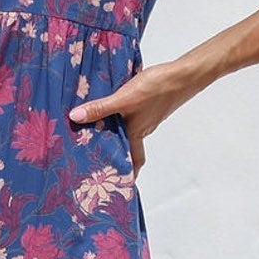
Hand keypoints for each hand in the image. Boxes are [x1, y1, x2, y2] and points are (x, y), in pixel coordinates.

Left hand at [68, 60, 194, 174]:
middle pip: (128, 145)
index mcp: (136, 134)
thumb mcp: (123, 100)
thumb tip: (75, 117)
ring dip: (116, 131)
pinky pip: (132, 114)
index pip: (133, 161)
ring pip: (129, 128)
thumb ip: (100, 108)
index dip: (127, 173)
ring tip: (96, 129)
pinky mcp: (150, 103)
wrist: (183, 74)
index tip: (116, 183)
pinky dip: (121, 115)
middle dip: (115, 150)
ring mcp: (148, 116)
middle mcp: (143, 128)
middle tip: (95, 154)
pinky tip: (111, 105)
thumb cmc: (157, 90)